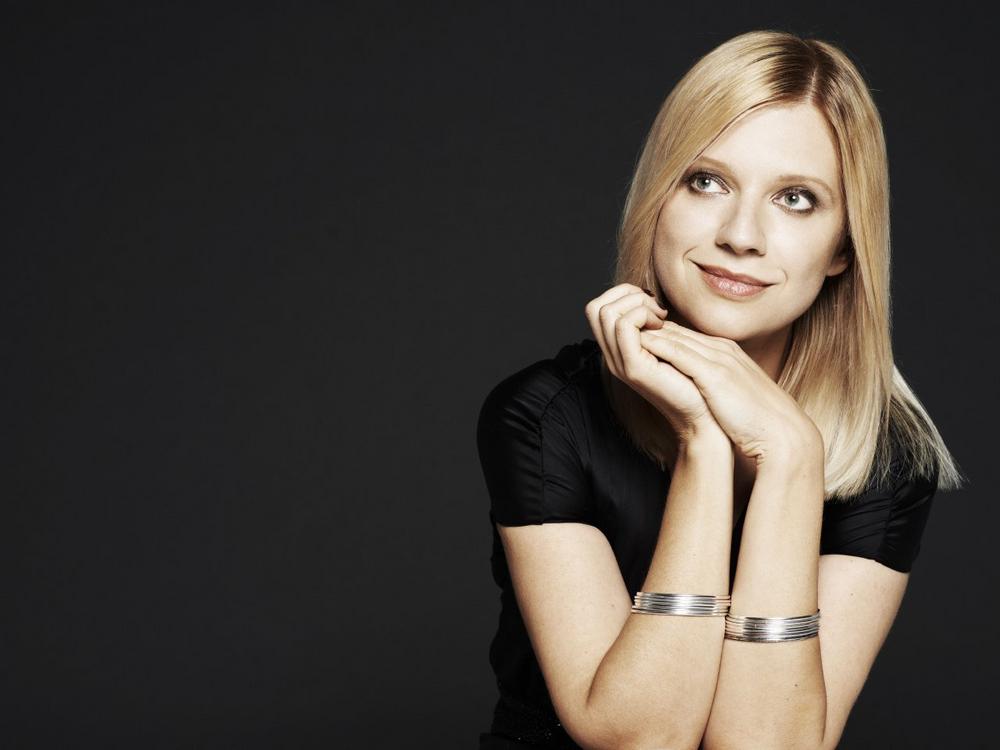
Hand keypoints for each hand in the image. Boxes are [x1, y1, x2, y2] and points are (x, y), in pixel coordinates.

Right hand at [584, 284, 726, 443]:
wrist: (702, 414)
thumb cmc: (691, 379)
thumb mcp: (666, 344)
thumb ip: (652, 325)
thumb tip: (648, 299)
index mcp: (617, 349)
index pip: (597, 308)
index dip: (622, 294)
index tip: (652, 304)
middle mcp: (612, 356)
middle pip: (595, 307)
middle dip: (627, 295)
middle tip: (656, 309)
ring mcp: (619, 362)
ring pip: (606, 312)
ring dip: (637, 304)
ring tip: (660, 318)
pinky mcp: (633, 367)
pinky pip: (624, 326)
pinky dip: (643, 315)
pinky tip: (662, 325)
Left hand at [638, 321, 820, 464]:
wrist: (781, 434)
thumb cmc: (757, 421)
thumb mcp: (731, 394)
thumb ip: (712, 383)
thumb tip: (693, 386)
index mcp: (725, 354)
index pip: (683, 335)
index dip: (656, 334)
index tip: (633, 336)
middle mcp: (721, 350)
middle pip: (675, 330)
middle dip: (645, 326)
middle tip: (618, 326)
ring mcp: (719, 359)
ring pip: (675, 336)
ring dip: (647, 332)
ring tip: (620, 332)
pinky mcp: (716, 374)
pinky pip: (681, 354)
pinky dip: (660, 348)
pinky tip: (640, 347)